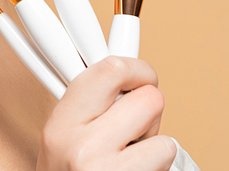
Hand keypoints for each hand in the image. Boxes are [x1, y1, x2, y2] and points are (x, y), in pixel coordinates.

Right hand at [37, 56, 176, 170]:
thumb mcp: (62, 136)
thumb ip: (88, 100)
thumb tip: (121, 68)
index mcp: (61, 124)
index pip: (109, 69)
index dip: (135, 67)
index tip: (140, 72)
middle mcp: (83, 148)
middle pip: (148, 97)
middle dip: (147, 108)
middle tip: (134, 123)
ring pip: (163, 135)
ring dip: (153, 144)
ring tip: (129, 156)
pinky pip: (167, 162)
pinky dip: (157, 168)